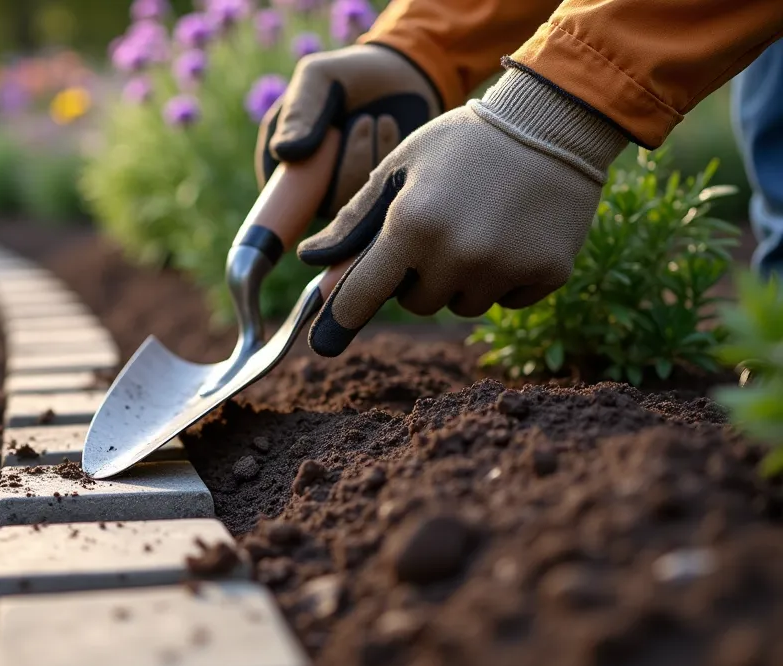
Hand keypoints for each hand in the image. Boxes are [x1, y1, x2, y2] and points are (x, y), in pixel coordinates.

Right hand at [256, 44, 440, 217]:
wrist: (397, 70)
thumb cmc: (348, 72)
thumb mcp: (317, 78)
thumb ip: (299, 111)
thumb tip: (284, 153)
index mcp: (285, 157)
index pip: (282, 193)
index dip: (300, 184)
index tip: (330, 144)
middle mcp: (312, 180)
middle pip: (323, 201)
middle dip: (348, 165)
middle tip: (363, 121)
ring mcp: (345, 187)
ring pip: (354, 197)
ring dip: (368, 157)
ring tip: (374, 119)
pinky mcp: (375, 187)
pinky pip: (379, 190)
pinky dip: (385, 156)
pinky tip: (387, 125)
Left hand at [298, 69, 630, 356]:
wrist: (554, 120)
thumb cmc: (463, 141)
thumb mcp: (400, 166)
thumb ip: (354, 219)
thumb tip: (311, 260)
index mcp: (412, 224)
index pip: (365, 294)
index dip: (343, 319)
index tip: (324, 344)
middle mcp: (457, 253)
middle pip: (417, 302)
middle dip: (418, 276)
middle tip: (440, 229)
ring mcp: (505, 266)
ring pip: (462, 304)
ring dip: (462, 278)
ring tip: (479, 225)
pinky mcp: (548, 272)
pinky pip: (507, 299)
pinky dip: (506, 277)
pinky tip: (515, 232)